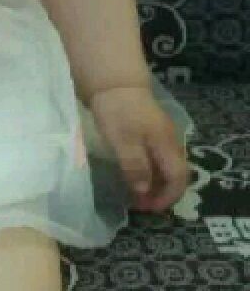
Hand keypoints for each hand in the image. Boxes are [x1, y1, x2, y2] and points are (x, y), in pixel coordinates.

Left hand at [88, 86, 189, 212]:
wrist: (113, 81)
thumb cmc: (118, 111)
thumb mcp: (122, 140)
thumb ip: (135, 166)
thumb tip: (144, 191)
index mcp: (167, 145)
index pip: (178, 179)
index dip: (166, 197)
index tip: (147, 208)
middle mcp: (170, 141)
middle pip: (174, 174)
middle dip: (160, 192)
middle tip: (139, 204)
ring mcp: (161, 134)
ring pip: (165, 165)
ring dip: (154, 182)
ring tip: (134, 193)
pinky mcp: (150, 129)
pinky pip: (156, 156)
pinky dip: (148, 170)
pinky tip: (133, 174)